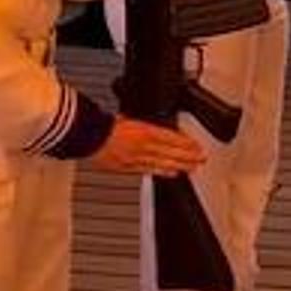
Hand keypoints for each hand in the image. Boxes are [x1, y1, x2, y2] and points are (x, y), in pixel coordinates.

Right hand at [88, 117, 204, 176]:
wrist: (89, 136)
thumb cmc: (106, 124)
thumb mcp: (130, 117)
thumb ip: (145, 125)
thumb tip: (155, 127)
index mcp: (146, 131)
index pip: (173, 138)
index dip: (187, 143)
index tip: (197, 145)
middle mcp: (144, 146)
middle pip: (172, 152)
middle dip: (189, 156)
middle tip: (201, 158)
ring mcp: (137, 158)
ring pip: (164, 163)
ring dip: (181, 165)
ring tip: (193, 167)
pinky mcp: (129, 167)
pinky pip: (150, 170)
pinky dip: (163, 172)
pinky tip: (173, 173)